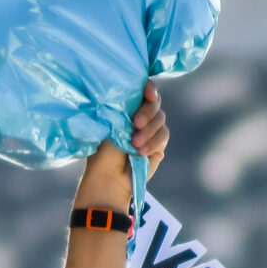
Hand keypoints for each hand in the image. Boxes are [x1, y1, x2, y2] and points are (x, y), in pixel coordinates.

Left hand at [73, 84, 165, 210]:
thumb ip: (124, 108)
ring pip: (160, 119)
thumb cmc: (103, 152)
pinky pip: (163, 136)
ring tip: (134, 145)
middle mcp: (140, 116)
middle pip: (155, 103)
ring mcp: (151, 130)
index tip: (148, 94)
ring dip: (148, 131)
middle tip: (135, 124)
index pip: (143, 90)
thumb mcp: (110, 125)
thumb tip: (135, 93)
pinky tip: (141, 152)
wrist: (109, 178)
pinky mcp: (159, 144)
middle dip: (147, 112)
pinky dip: (153, 143)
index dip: (149, 89)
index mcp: (127, 107)